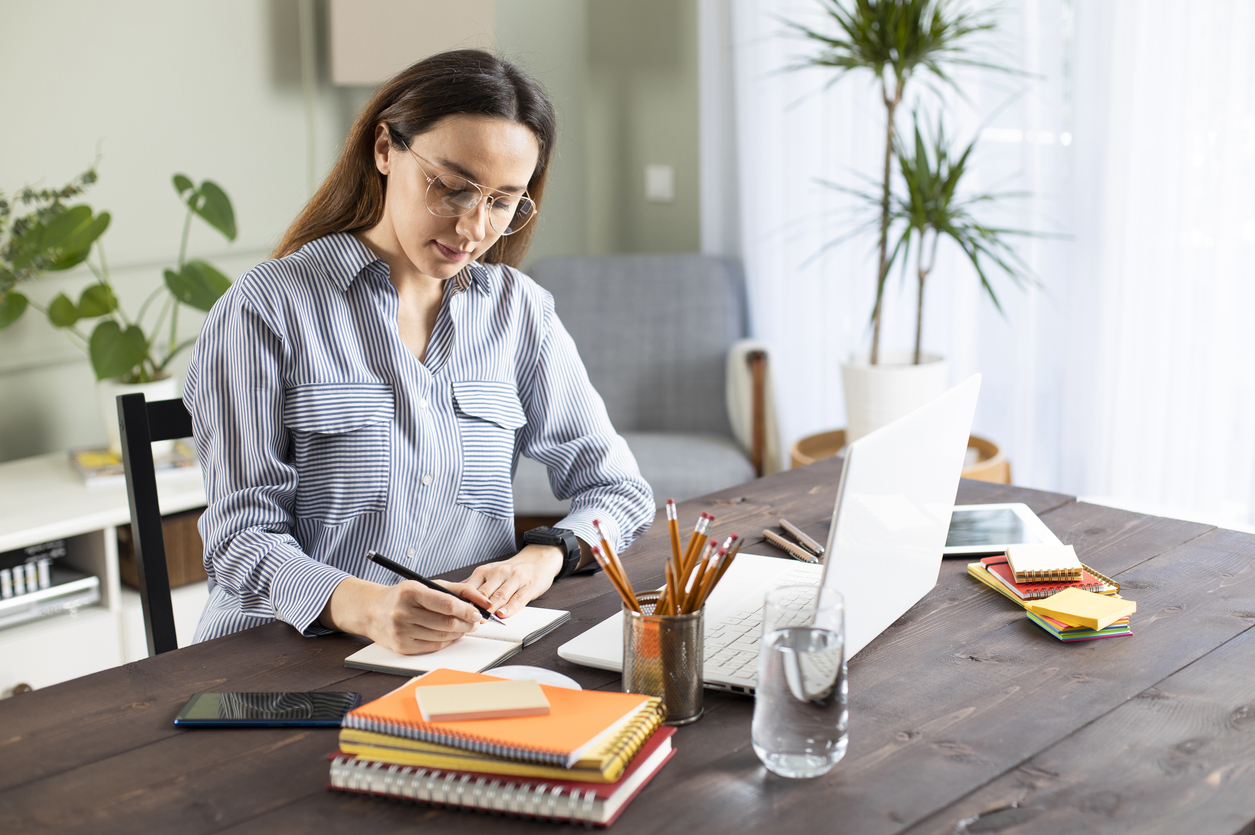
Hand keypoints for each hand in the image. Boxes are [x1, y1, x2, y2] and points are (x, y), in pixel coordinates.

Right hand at [320, 576, 492, 654]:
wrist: (372, 611)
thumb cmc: (403, 596)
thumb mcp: (426, 584)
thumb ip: (456, 590)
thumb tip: (481, 601)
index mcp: (410, 592)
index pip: (446, 604)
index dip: (466, 610)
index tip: (478, 612)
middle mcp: (403, 612)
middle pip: (446, 623)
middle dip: (467, 623)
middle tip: (476, 621)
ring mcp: (401, 632)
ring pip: (442, 636)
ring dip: (459, 633)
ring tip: (466, 627)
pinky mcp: (402, 647)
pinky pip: (433, 647)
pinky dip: (447, 641)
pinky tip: (452, 635)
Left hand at [464, 544, 563, 617]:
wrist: (537, 560)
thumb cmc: (510, 571)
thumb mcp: (489, 573)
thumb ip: (473, 586)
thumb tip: (452, 598)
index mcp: (484, 571)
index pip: (470, 587)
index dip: (463, 601)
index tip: (456, 613)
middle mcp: (498, 573)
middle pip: (484, 592)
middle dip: (476, 607)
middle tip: (468, 620)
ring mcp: (514, 579)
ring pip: (500, 595)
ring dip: (490, 609)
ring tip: (483, 620)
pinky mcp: (528, 586)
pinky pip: (517, 599)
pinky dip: (509, 608)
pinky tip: (502, 615)